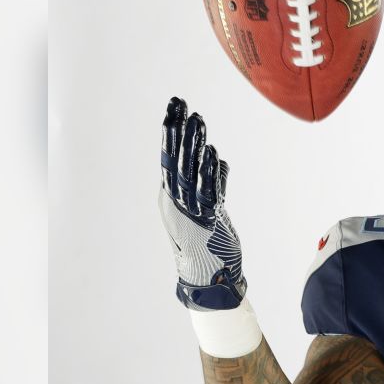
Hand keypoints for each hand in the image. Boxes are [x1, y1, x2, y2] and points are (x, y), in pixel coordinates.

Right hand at [158, 97, 246, 309]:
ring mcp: (189, 212)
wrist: (206, 279)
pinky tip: (210, 152)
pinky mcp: (207, 221)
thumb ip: (209, 185)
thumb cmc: (207, 244)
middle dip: (179, 131)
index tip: (175, 108)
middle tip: (182, 104)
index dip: (171, 132)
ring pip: (190, 172)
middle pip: (176, 160)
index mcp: (171, 198)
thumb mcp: (205, 210)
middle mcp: (175, 202)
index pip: (169, 158)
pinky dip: (208, 172)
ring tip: (198, 120)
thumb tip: (214, 160)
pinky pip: (207, 191)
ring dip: (194, 145)